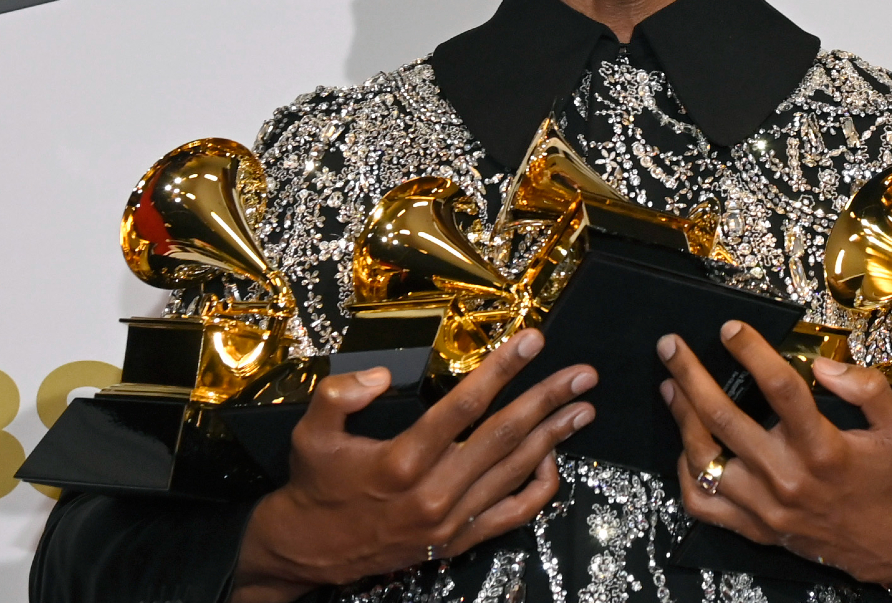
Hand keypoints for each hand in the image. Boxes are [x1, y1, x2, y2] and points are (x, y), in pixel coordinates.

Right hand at [231, 329, 595, 602]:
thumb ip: (340, 394)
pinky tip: (553, 459)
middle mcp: (434, 491)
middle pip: (505, 435)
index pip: (464, 404)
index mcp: (402, 460)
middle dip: (548, 399)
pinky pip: (513, 514)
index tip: (533, 341)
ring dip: (555, 436)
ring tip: (584, 408)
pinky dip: (540, 487)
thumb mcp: (310, 433)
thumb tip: (382, 373)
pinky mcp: (458, 541)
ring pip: (516, 471)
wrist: (308, 551)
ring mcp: (451, 520)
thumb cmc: (315, 486)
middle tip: (582, 375)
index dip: (502, 369)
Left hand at [659, 322, 891, 590]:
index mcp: (823, 448)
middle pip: (724, 417)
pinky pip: (703, 504)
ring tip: (670, 386)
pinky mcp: (756, 528)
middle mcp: (787, 477)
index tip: (730, 328)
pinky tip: (687, 446)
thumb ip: (868, 388)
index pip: (779, 387)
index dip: (751, 351)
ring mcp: (765, 507)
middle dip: (691, 375)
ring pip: (705, 459)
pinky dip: (686, 473)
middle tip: (670, 346)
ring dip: (682, 418)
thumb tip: (822, 364)